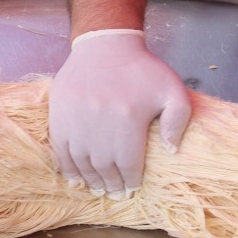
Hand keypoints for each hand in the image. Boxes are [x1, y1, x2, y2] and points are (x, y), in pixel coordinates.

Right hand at [49, 28, 191, 195]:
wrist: (105, 45)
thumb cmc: (141, 69)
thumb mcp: (172, 89)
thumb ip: (178, 120)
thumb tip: (170, 150)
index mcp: (128, 118)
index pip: (128, 163)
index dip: (131, 180)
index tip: (132, 187)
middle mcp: (99, 122)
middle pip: (104, 166)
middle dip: (111, 184)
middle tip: (116, 192)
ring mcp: (76, 119)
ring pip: (82, 161)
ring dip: (90, 179)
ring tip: (99, 188)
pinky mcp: (59, 115)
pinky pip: (61, 149)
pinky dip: (67, 168)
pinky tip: (75, 178)